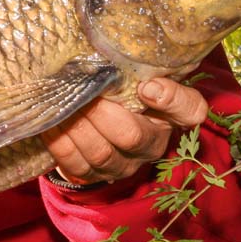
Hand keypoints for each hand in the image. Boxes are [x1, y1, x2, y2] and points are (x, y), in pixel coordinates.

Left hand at [41, 78, 207, 185]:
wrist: (92, 119)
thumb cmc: (119, 91)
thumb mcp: (135, 73)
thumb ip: (142, 65)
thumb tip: (144, 79)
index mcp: (169, 115)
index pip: (189, 110)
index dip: (172, 99)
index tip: (146, 87)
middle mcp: (151, 146)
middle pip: (130, 135)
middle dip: (100, 112)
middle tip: (82, 93)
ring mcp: (121, 165)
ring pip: (100, 153)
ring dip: (77, 126)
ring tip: (63, 105)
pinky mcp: (93, 175)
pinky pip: (75, 164)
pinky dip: (60, 141)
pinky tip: (51, 121)